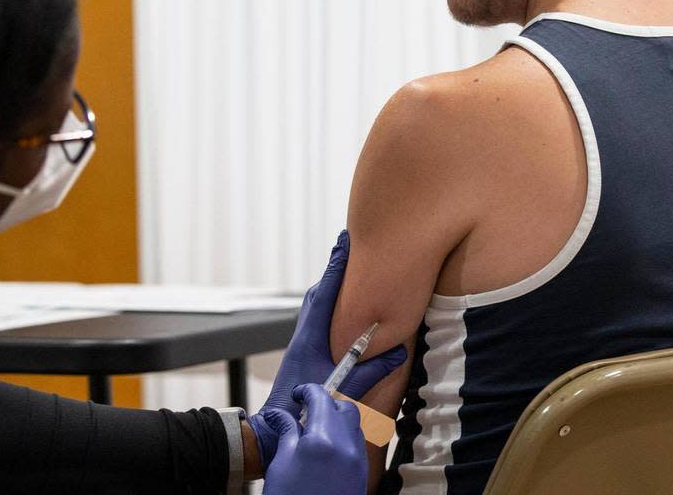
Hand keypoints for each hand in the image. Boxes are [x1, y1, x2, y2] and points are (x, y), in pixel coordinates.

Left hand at [249, 230, 406, 467]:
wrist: (274, 431)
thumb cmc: (303, 412)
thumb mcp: (341, 392)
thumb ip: (369, 372)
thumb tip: (398, 351)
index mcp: (310, 338)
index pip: (325, 294)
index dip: (336, 266)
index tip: (346, 241)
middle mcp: (305, 335)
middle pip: (320, 293)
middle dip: (336, 270)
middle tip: (350, 246)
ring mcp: (303, 344)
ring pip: (317, 306)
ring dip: (333, 287)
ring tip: (350, 270)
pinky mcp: (304, 353)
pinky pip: (319, 319)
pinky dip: (331, 305)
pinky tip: (343, 308)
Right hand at [261, 385, 366, 494]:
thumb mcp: (281, 464)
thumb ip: (286, 433)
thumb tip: (280, 415)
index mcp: (324, 438)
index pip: (321, 398)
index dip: (308, 391)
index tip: (298, 394)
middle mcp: (347, 445)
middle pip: (344, 408)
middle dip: (326, 404)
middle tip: (305, 413)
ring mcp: (358, 460)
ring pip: (353, 425)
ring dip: (336, 420)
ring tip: (313, 433)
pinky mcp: (362, 473)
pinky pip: (356, 444)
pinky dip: (344, 438)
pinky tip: (325, 450)